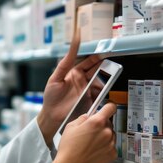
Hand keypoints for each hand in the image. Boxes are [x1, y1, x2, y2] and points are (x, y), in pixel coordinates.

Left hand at [36, 30, 101, 144]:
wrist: (52, 116)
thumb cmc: (51, 97)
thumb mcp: (55, 78)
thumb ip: (65, 63)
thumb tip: (71, 46)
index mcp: (74, 73)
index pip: (88, 62)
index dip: (96, 58)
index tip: (103, 53)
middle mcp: (83, 81)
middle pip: (97, 71)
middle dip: (105, 66)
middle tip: (111, 63)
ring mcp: (88, 91)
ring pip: (101, 81)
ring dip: (107, 78)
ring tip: (111, 74)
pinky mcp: (91, 100)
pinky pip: (101, 94)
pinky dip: (105, 90)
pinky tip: (107, 87)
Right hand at [45, 103, 116, 162]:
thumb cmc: (68, 148)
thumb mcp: (71, 126)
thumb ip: (83, 118)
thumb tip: (89, 116)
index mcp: (97, 122)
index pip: (111, 107)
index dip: (108, 106)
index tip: (107, 108)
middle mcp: (107, 132)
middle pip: (109, 122)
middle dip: (101, 124)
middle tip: (90, 131)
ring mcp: (111, 144)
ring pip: (110, 134)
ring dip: (104, 135)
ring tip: (90, 143)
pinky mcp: (113, 154)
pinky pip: (111, 145)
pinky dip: (105, 146)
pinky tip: (94, 150)